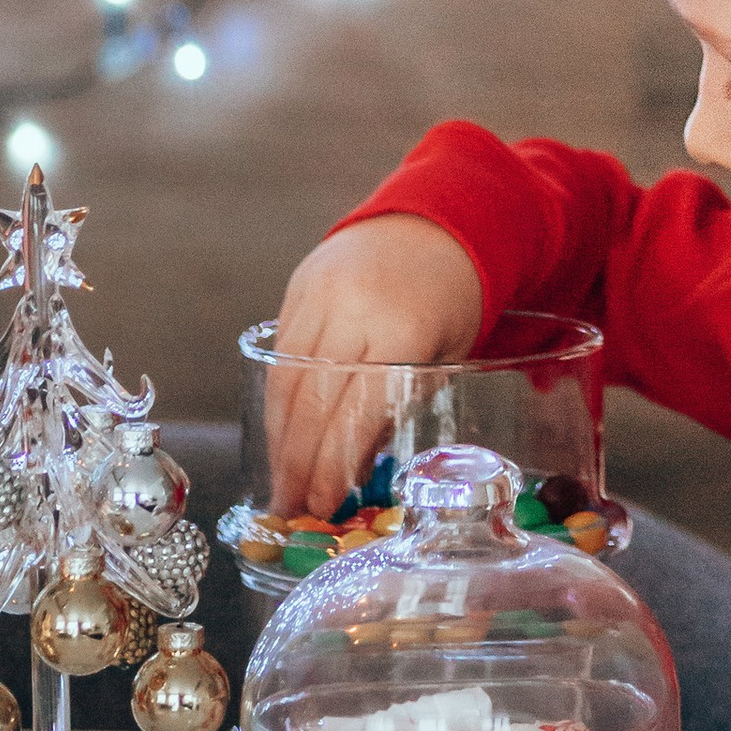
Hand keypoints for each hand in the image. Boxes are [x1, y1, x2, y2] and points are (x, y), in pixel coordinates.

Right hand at [265, 215, 482, 516]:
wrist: (437, 221)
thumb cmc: (453, 299)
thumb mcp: (448, 356)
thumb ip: (402, 405)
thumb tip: (353, 468)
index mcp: (402, 329)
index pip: (354, 413)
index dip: (332, 466)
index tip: (321, 506)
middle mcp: (354, 309)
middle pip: (312, 402)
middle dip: (297, 463)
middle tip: (289, 508)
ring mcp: (321, 292)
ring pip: (286, 379)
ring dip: (279, 437)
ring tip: (279, 482)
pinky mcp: (300, 284)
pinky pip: (280, 352)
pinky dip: (276, 398)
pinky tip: (278, 433)